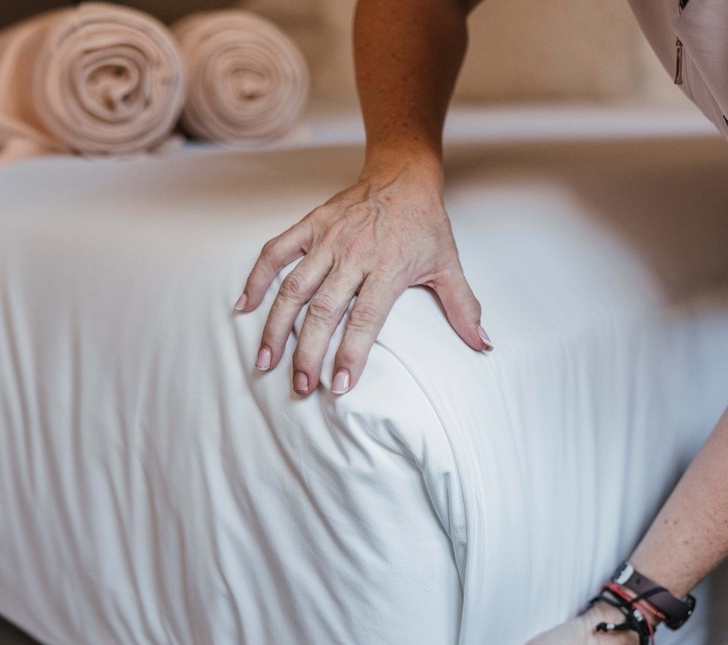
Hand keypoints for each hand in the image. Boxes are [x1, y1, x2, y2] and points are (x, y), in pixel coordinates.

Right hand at [235, 160, 491, 395]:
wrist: (403, 173)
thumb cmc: (424, 223)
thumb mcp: (448, 264)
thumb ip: (463, 308)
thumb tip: (484, 346)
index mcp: (389, 267)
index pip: (366, 318)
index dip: (351, 354)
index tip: (339, 386)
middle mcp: (354, 254)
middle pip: (325, 310)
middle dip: (309, 352)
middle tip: (300, 386)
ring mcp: (327, 239)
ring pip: (294, 288)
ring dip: (277, 327)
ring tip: (266, 360)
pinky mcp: (309, 226)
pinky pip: (275, 253)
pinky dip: (257, 278)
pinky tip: (244, 307)